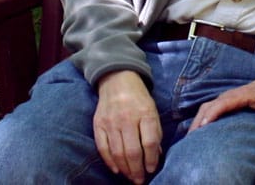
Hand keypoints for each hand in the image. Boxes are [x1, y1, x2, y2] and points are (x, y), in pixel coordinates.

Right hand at [94, 70, 161, 184]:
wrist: (117, 80)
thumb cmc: (139, 98)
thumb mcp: (153, 110)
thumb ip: (155, 132)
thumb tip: (155, 156)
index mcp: (145, 113)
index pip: (149, 143)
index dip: (151, 159)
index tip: (152, 169)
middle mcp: (128, 118)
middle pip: (133, 151)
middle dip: (137, 170)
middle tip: (140, 180)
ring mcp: (111, 122)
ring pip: (118, 152)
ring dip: (125, 169)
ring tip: (131, 177)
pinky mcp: (98, 124)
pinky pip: (103, 148)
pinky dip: (110, 162)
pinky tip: (117, 170)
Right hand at [189, 72, 254, 131]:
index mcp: (238, 95)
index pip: (222, 104)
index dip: (212, 114)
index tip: (203, 126)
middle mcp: (228, 95)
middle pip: (208, 107)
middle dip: (198, 121)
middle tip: (190, 138)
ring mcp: (224, 98)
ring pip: (205, 107)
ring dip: (196, 120)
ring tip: (190, 137)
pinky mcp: (223, 101)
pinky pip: (208, 108)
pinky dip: (200, 118)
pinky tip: (196, 130)